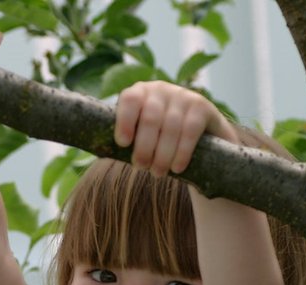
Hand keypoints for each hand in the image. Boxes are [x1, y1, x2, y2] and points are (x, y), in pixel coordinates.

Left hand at [114, 81, 237, 176]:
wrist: (198, 134)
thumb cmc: (157, 138)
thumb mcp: (139, 133)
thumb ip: (125, 137)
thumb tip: (103, 151)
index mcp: (140, 93)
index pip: (129, 100)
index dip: (124, 121)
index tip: (123, 144)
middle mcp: (161, 89)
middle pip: (150, 118)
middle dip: (144, 147)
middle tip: (141, 167)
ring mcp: (183, 95)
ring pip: (171, 127)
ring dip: (162, 155)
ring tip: (157, 173)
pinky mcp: (202, 106)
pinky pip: (190, 130)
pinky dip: (182, 152)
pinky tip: (177, 168)